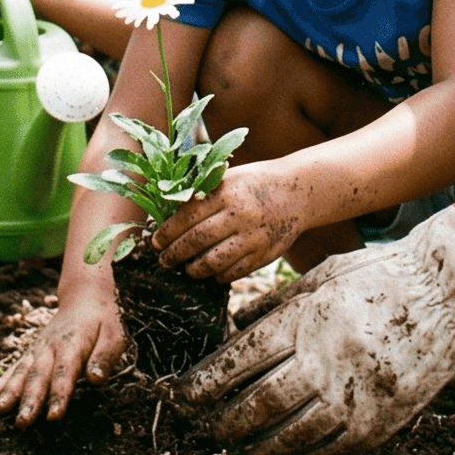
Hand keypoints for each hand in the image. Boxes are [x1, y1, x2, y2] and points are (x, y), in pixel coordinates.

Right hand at [0, 288, 129, 424]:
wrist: (85, 297)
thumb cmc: (103, 321)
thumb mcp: (114, 335)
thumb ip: (104, 357)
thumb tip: (96, 380)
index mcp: (73, 344)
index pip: (65, 373)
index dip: (59, 395)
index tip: (53, 417)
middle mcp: (51, 347)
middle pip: (39, 376)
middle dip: (29, 400)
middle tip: (22, 423)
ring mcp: (38, 349)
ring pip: (22, 372)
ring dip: (9, 392)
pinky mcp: (32, 351)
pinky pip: (16, 366)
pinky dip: (3, 381)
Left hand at [155, 162, 312, 280]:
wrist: (298, 192)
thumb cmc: (255, 182)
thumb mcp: (229, 178)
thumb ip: (203, 194)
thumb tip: (169, 216)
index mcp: (227, 193)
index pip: (187, 216)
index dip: (168, 232)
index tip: (156, 242)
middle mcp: (239, 216)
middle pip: (197, 241)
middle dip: (175, 254)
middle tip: (165, 260)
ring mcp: (253, 237)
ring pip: (214, 262)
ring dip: (195, 269)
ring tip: (187, 269)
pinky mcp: (264, 254)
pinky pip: (235, 272)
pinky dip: (219, 275)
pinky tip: (211, 272)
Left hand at [177, 202, 454, 454]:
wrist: (449, 294)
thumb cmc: (379, 276)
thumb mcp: (321, 277)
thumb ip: (277, 307)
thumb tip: (235, 331)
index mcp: (305, 321)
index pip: (239, 362)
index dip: (204, 384)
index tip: (182, 395)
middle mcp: (325, 363)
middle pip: (258, 405)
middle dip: (224, 420)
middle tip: (207, 426)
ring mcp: (355, 397)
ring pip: (290, 435)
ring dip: (257, 445)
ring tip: (239, 447)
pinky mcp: (381, 421)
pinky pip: (330, 448)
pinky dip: (301, 453)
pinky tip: (286, 451)